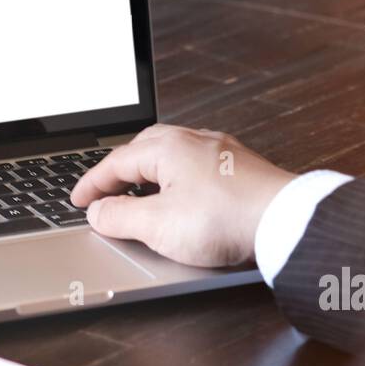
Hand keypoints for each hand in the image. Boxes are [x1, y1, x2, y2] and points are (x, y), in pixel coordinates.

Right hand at [69, 124, 296, 267]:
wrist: (286, 222)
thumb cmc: (225, 219)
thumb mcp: (157, 225)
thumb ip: (120, 217)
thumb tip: (98, 212)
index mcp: (167, 147)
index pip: (116, 162)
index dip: (92, 184)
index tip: (78, 200)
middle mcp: (194, 140)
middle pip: (144, 149)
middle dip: (120, 170)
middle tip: (106, 192)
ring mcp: (220, 152)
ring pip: (173, 155)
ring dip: (150, 175)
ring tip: (140, 197)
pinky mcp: (241, 169)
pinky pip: (197, 166)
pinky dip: (177, 180)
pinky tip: (183, 199)